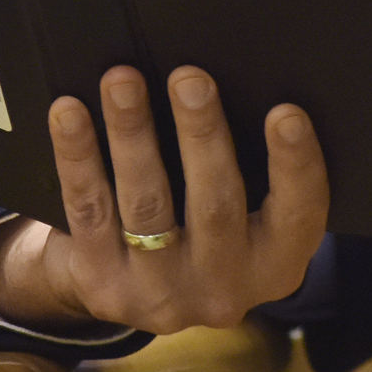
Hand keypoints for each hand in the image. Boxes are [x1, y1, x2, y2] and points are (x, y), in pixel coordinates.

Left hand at [0, 65, 328, 335]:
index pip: (300, 214)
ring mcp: (161, 293)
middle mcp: (224, 289)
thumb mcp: (249, 213)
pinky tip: (71, 113)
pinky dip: (78, 157)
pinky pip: (90, 210)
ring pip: (147, 204)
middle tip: (189, 78)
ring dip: (133, 135)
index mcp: (276, 263)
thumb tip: (244, 80)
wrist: (127, 287)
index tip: (286, 112)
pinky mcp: (104, 285)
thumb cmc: (204, 222)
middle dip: (202, 134)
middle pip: (216, 205)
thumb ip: (256, 168)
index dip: (296, 164)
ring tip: (123, 82)